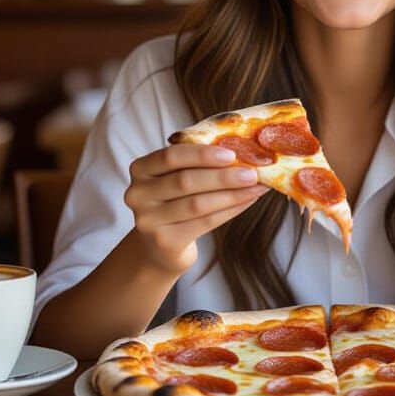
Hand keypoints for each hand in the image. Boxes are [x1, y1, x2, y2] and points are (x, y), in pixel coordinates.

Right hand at [125, 144, 267, 274]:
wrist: (160, 245)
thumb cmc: (176, 201)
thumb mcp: (177, 177)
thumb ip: (197, 163)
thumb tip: (242, 149)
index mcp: (140, 169)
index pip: (170, 157)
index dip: (201, 155)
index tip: (231, 154)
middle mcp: (137, 194)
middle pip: (185, 181)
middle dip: (223, 176)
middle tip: (253, 173)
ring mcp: (148, 220)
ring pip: (197, 204)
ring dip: (232, 194)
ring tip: (257, 187)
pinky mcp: (164, 241)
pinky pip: (204, 223)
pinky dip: (230, 210)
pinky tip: (247, 201)